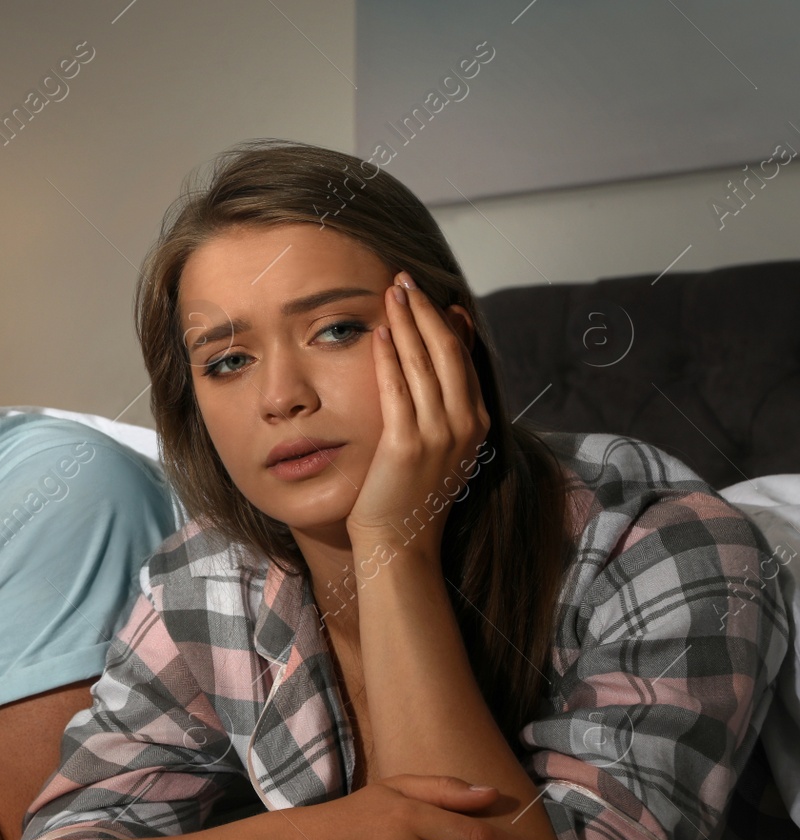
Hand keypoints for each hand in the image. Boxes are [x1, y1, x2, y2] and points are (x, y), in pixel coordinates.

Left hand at [346, 272, 489, 560]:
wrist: (402, 543)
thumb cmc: (411, 498)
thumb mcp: (439, 451)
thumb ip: (441, 412)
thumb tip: (437, 375)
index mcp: (476, 424)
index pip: (465, 360)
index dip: (448, 323)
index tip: (434, 295)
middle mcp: (464, 425)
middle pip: (448, 352)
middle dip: (427, 311)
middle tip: (406, 279)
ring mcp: (439, 435)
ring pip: (425, 363)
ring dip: (409, 322)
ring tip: (393, 291)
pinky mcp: (408, 445)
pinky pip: (398, 390)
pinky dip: (390, 357)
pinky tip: (381, 332)